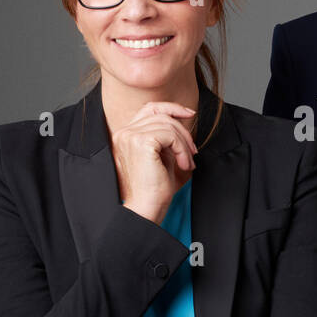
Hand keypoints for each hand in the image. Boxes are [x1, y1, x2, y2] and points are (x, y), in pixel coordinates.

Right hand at [110, 101, 197, 223]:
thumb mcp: (160, 156)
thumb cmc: (153, 189)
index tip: (189, 114)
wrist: (145, 208)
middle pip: (161, 115)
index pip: (149, 109)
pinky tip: (183, 165)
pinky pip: (170, 135)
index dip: (171, 108)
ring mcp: (130, 136)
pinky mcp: (141, 142)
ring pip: (168, 125)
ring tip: (187, 163)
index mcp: (125, 135)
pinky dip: (182, 149)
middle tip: (193, 152)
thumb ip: (165, 138)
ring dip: (184, 144)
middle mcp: (124, 133)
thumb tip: (181, 121)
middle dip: (183, 132)